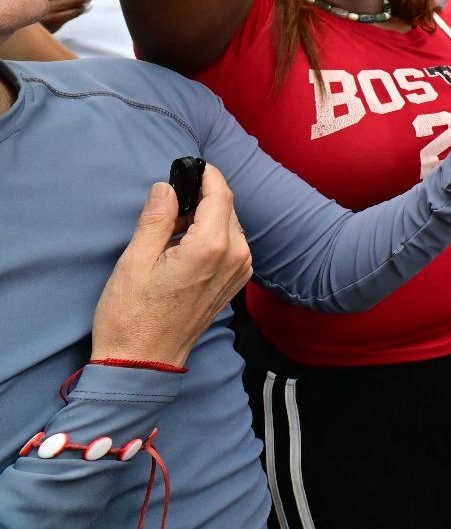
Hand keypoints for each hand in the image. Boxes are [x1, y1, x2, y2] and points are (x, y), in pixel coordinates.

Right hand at [90, 167, 252, 367]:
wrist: (144, 362)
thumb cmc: (132, 314)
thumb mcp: (135, 260)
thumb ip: (156, 218)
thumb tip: (167, 187)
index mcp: (212, 247)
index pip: (220, 194)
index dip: (206, 175)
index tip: (189, 166)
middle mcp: (235, 256)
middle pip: (227, 207)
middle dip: (202, 197)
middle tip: (168, 204)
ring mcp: (240, 271)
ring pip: (230, 225)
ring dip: (206, 218)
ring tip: (170, 230)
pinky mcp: (236, 282)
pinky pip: (231, 244)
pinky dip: (211, 236)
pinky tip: (183, 247)